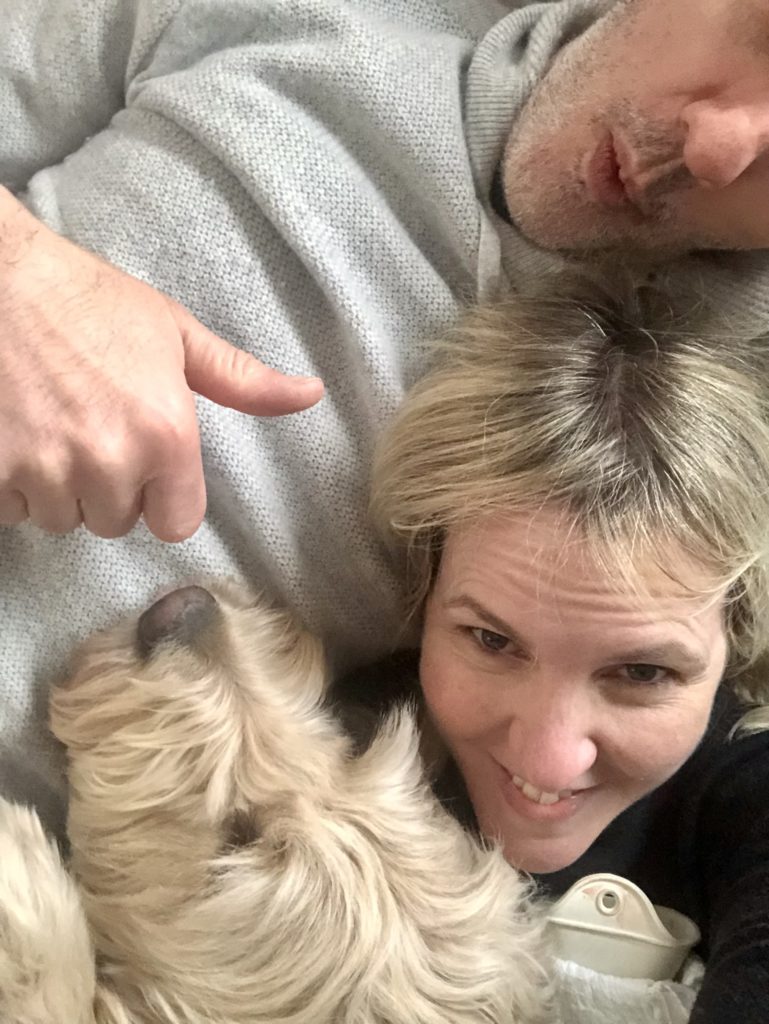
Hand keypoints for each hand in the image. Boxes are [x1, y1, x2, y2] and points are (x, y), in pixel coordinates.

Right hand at [0, 190, 322, 540]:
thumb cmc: (87, 300)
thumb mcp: (175, 333)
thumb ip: (241, 380)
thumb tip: (310, 395)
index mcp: (165, 435)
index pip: (175, 524)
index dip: (159, 497)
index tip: (143, 465)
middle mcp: (108, 463)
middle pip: (114, 521)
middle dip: (104, 488)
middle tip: (87, 428)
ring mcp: (43, 472)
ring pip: (60, 519)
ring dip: (55, 488)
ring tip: (48, 426)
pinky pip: (9, 511)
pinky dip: (10, 483)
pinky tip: (14, 433)